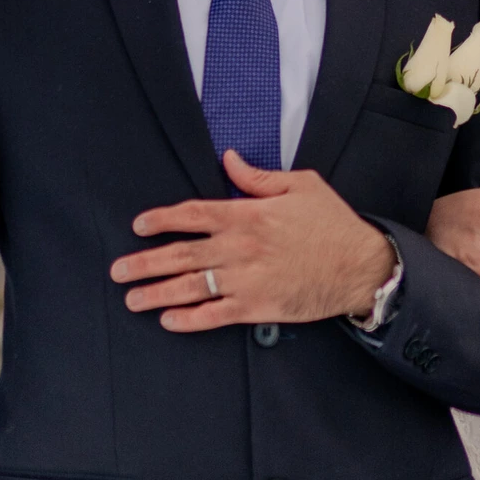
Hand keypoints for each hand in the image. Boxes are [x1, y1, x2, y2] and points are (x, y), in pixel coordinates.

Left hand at [110, 151, 394, 330]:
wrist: (360, 266)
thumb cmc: (332, 224)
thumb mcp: (300, 185)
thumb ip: (259, 177)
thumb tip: (230, 159)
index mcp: (247, 214)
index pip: (192, 214)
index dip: (161, 220)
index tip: (139, 226)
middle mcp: (239, 247)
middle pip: (180, 254)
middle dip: (144, 263)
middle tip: (118, 271)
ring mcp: (246, 279)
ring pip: (190, 286)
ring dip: (157, 293)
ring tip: (133, 299)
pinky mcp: (257, 306)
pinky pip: (214, 315)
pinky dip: (189, 319)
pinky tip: (169, 320)